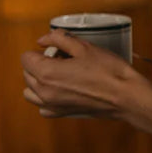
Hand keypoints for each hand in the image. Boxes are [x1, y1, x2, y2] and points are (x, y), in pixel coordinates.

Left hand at [21, 29, 149, 118]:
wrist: (125, 95)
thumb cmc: (108, 71)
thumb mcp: (84, 47)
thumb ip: (59, 39)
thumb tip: (44, 39)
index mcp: (47, 73)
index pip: (26, 58)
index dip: (40, 50)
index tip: (56, 50)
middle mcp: (44, 91)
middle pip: (27, 74)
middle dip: (40, 64)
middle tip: (62, 59)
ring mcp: (51, 105)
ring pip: (30, 92)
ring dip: (38, 81)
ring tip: (59, 75)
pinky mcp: (61, 113)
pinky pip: (42, 106)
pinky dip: (46, 98)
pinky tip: (62, 90)